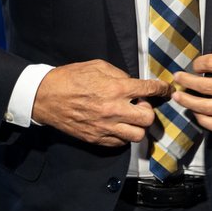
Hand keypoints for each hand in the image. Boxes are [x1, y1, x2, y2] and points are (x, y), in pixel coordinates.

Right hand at [32, 60, 168, 145]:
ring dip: (138, 126)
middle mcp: (113, 110)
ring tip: (130, 118)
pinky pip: (120, 144)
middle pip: (148, 118)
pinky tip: (118, 126)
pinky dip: (123, 136)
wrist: (45, 97)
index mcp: (116, 89)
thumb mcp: (98, 66)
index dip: (162, 89)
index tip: (166, 89)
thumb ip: (120, 75)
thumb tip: (133, 83)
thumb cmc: (71, 77)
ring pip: (137, 136)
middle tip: (140, 105)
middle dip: (148, 111)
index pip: (149, 90)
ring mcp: (105, 127)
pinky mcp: (95, 138)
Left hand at [174, 44, 211, 131]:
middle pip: (205, 85)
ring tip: (178, 96)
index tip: (196, 65)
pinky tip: (196, 114)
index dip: (199, 63)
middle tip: (177, 78)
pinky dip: (204, 121)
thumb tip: (209, 61)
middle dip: (186, 81)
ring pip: (207, 107)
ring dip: (188, 102)